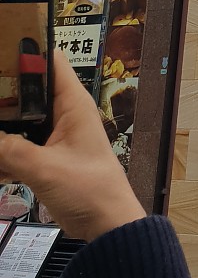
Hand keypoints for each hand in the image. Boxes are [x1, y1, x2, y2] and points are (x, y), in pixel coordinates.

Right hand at [0, 51, 144, 240]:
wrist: (106, 223)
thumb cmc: (87, 189)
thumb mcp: (43, 168)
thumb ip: (9, 150)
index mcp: (72, 103)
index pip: (49, 62)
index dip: (24, 54)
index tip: (0, 57)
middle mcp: (64, 112)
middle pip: (28, 91)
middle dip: (4, 96)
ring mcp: (56, 134)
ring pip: (20, 121)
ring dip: (3, 130)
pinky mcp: (48, 155)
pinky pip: (20, 145)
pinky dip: (4, 153)